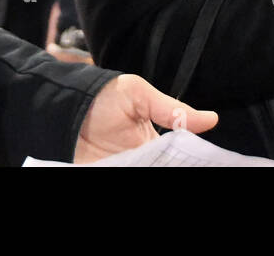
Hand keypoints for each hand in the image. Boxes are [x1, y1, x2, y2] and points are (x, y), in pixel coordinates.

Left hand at [74, 74, 216, 163]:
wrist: (61, 108)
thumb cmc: (101, 96)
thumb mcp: (138, 95)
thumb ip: (171, 109)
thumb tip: (212, 119)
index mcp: (155, 143)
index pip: (182, 158)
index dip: (194, 160)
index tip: (207, 162)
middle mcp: (144, 160)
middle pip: (168, 168)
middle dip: (179, 164)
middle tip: (175, 162)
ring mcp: (126, 168)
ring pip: (151, 174)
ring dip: (158, 167)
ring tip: (154, 162)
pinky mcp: (109, 173)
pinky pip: (125, 179)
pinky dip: (129, 173)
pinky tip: (140, 165)